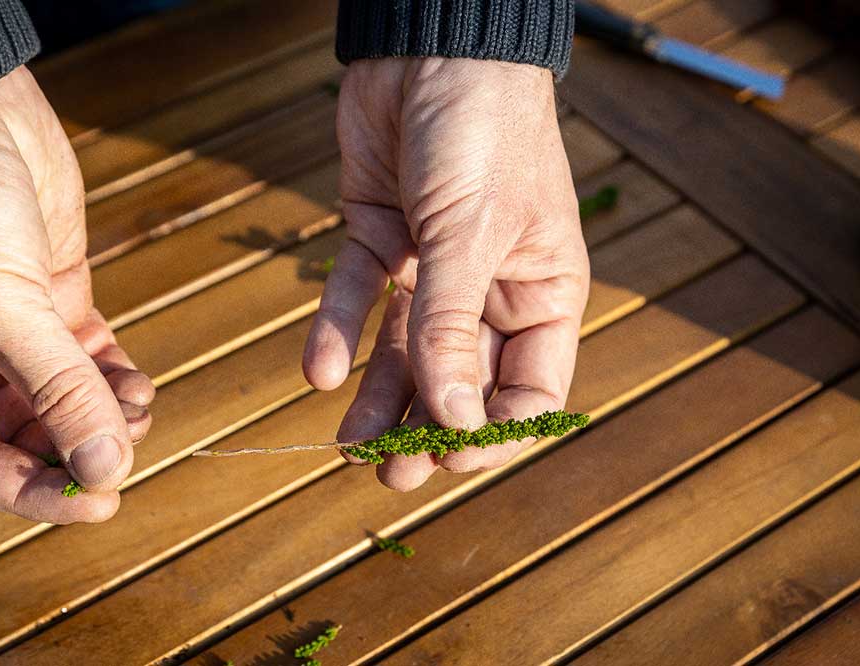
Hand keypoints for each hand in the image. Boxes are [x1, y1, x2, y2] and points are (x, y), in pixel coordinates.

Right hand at [0, 67, 153, 522]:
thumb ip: (57, 390)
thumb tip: (105, 466)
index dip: (37, 494)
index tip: (101, 502)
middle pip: (27, 438)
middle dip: (80, 448)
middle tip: (127, 448)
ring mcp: (11, 331)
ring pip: (64, 402)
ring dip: (106, 415)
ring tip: (138, 408)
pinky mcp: (52, 298)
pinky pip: (88, 359)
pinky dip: (115, 377)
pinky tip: (138, 383)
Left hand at [303, 58, 588, 490]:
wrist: (429, 46)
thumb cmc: (484, 131)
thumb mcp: (471, 234)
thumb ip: (454, 327)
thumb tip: (453, 421)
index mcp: (540, 294)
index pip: (528, 391)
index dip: (492, 432)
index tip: (448, 457)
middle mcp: (488, 290)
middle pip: (461, 381)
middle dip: (425, 429)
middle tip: (390, 475)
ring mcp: (430, 268)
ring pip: (405, 352)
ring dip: (377, 399)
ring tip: (347, 449)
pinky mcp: (378, 239)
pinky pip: (357, 297)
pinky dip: (337, 330)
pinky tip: (318, 371)